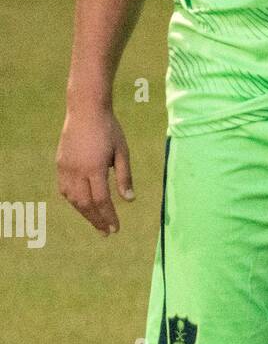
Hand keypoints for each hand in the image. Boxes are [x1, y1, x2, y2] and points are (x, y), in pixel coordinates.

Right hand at [56, 106, 134, 233]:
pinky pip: (65, 189)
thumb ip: (125, 177)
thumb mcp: (122, 152)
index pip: (101, 200)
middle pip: (86, 204)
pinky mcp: (60, 165)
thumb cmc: (109, 129)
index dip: (109, 217)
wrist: (86, 110)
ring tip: (97, 222)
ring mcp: (65, 168)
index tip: (116, 229)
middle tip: (107, 233)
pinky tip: (83, 205)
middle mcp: (77, 171)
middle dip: (97, 220)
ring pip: (73, 199)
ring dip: (85, 213)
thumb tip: (129, 200)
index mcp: (95, 168)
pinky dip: (74, 201)